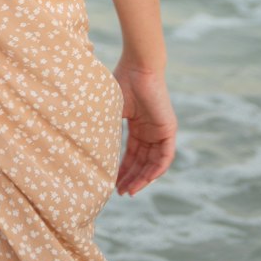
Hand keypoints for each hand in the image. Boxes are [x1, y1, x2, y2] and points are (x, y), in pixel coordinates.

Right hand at [112, 57, 176, 195]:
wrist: (138, 68)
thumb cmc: (122, 82)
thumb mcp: (112, 111)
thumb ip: (107, 128)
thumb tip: (91, 148)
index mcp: (137, 125)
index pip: (131, 153)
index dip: (123, 169)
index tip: (113, 183)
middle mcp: (150, 131)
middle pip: (141, 161)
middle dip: (131, 178)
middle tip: (120, 193)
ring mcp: (160, 131)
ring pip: (153, 163)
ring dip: (142, 178)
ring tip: (129, 191)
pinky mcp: (169, 130)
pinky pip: (165, 157)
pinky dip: (156, 170)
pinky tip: (145, 181)